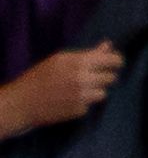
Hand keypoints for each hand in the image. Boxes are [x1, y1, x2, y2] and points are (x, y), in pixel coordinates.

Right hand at [0, 43, 117, 135]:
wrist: (21, 103)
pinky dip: (83, 104)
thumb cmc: (38, 78)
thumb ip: (87, 54)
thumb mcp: (60, 60)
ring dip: (95, 92)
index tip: (115, 64)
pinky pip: (89, 106)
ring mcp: (81, 96)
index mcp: (79, 62)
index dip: (116, 62)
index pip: (113, 60)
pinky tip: (70, 101)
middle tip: (94, 78)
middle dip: (105, 77)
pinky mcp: (78, 111)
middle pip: (111, 78)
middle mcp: (83, 79)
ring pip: (103, 93)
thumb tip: (108, 45)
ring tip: (80, 90)